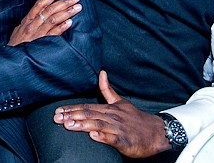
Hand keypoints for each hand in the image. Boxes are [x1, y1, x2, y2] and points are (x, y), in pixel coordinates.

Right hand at [8, 0, 80, 45]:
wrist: (12, 58)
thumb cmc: (16, 44)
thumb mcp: (19, 29)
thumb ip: (28, 21)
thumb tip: (37, 14)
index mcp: (27, 19)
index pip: (40, 4)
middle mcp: (33, 25)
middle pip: (49, 10)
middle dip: (64, 2)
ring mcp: (38, 34)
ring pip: (53, 19)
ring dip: (67, 12)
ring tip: (77, 7)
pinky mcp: (42, 43)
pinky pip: (53, 34)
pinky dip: (62, 27)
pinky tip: (70, 22)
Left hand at [53, 71, 169, 157]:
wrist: (157, 132)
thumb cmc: (136, 119)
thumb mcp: (120, 102)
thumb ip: (107, 89)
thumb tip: (101, 72)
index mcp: (109, 109)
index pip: (86, 107)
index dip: (71, 109)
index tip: (57, 111)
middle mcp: (112, 116)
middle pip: (89, 114)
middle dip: (71, 115)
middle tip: (56, 118)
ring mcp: (118, 128)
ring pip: (98, 124)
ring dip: (82, 124)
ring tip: (68, 125)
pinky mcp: (125, 140)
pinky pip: (113, 138)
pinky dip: (103, 136)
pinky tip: (93, 136)